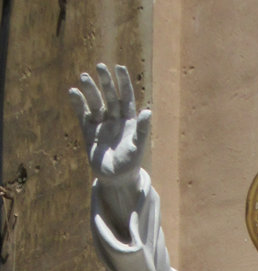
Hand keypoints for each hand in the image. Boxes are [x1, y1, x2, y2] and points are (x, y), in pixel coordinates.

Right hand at [69, 63, 149, 188]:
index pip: (126, 96)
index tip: (119, 67)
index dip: (123, 82)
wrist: (116, 180)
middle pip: (109, 96)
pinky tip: (73, 92)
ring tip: (84, 77)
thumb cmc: (131, 164)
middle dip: (105, 82)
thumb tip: (148, 111)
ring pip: (95, 103)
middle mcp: (114, 118)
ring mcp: (101, 124)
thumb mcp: (138, 147)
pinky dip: (78, 104)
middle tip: (99, 66)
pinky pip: (83, 115)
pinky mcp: (89, 132)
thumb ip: (143, 130)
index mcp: (128, 120)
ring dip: (90, 90)